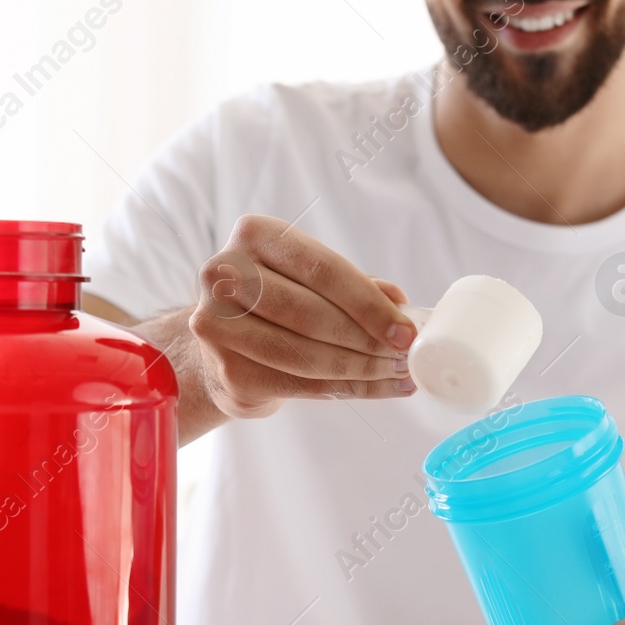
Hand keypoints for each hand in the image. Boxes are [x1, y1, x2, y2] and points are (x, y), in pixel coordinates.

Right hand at [188, 214, 417, 419]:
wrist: (222, 347)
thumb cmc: (276, 305)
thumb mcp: (313, 281)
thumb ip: (354, 286)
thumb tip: (398, 302)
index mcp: (254, 236)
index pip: (321, 269)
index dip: (369, 303)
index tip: (406, 330)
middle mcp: (225, 275)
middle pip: (312, 314)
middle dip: (368, 340)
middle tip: (405, 355)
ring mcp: (218, 326)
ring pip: (306, 355)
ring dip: (361, 368)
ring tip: (397, 373)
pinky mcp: (228, 372)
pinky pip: (300, 385)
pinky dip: (346, 388)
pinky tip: (377, 387)